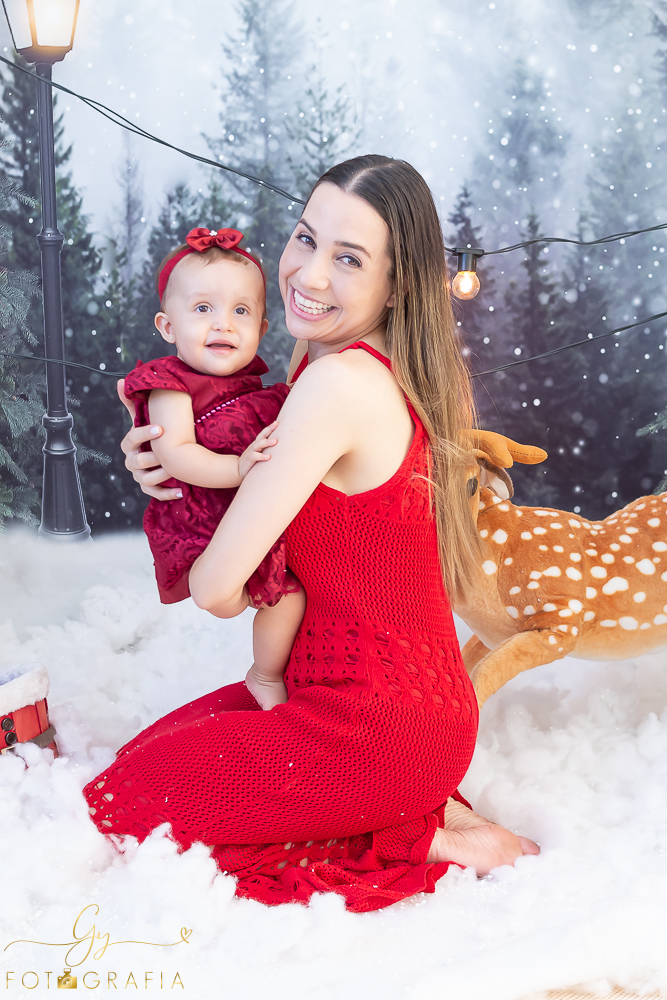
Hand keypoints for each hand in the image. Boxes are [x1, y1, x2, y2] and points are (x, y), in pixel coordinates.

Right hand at [117, 379, 182, 500]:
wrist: (163, 452)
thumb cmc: (154, 433)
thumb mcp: (145, 417)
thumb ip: (133, 402)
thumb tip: (120, 380)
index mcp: (130, 444)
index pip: (131, 439)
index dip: (144, 434)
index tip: (161, 428)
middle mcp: (132, 461)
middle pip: (136, 462)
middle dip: (152, 458)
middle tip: (169, 454)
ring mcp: (139, 475)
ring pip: (145, 479)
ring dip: (161, 475)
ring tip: (176, 471)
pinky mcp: (149, 487)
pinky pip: (154, 493)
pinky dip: (167, 494)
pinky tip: (181, 491)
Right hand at [238, 421, 278, 479]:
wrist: (238, 470)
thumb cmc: (253, 461)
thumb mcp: (259, 453)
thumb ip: (267, 450)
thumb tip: (280, 446)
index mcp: (258, 444)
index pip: (264, 434)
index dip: (270, 428)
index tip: (277, 422)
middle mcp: (254, 446)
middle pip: (262, 436)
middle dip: (269, 429)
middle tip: (277, 425)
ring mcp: (251, 451)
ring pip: (259, 444)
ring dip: (267, 442)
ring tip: (275, 441)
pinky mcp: (249, 459)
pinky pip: (255, 456)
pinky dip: (261, 456)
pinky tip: (269, 457)